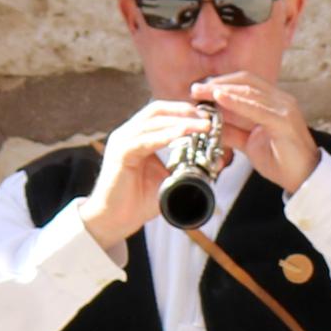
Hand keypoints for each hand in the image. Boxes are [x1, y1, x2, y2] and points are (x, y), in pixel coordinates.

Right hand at [77, 98, 211, 248]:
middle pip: (157, 110)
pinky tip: (182, 134)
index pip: (162, 113)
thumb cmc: (138, 201)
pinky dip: (165, 136)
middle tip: (208, 118)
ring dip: (181, 122)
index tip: (208, 117)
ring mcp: (123, 142)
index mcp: (138, 136)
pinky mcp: (121, 154)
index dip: (184, 111)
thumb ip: (187, 167)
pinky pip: (145, 141)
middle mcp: (128, 134)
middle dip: (185, 111)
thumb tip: (215, 162)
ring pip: (153, 122)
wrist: (115, 220)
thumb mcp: (168, 179)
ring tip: (202, 126)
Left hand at [194, 74, 319, 193]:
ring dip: (223, 90)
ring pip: (250, 91)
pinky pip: (257, 108)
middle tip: (195, 89)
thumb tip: (209, 124)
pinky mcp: (284, 121)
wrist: (305, 179)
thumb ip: (231, 132)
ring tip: (202, 92)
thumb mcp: (249, 144)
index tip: (200, 89)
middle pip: (246, 81)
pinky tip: (220, 99)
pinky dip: (237, 102)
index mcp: (274, 103)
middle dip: (218, 83)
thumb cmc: (281, 161)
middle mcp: (281, 100)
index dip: (222, 82)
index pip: (246, 83)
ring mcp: (285, 109)